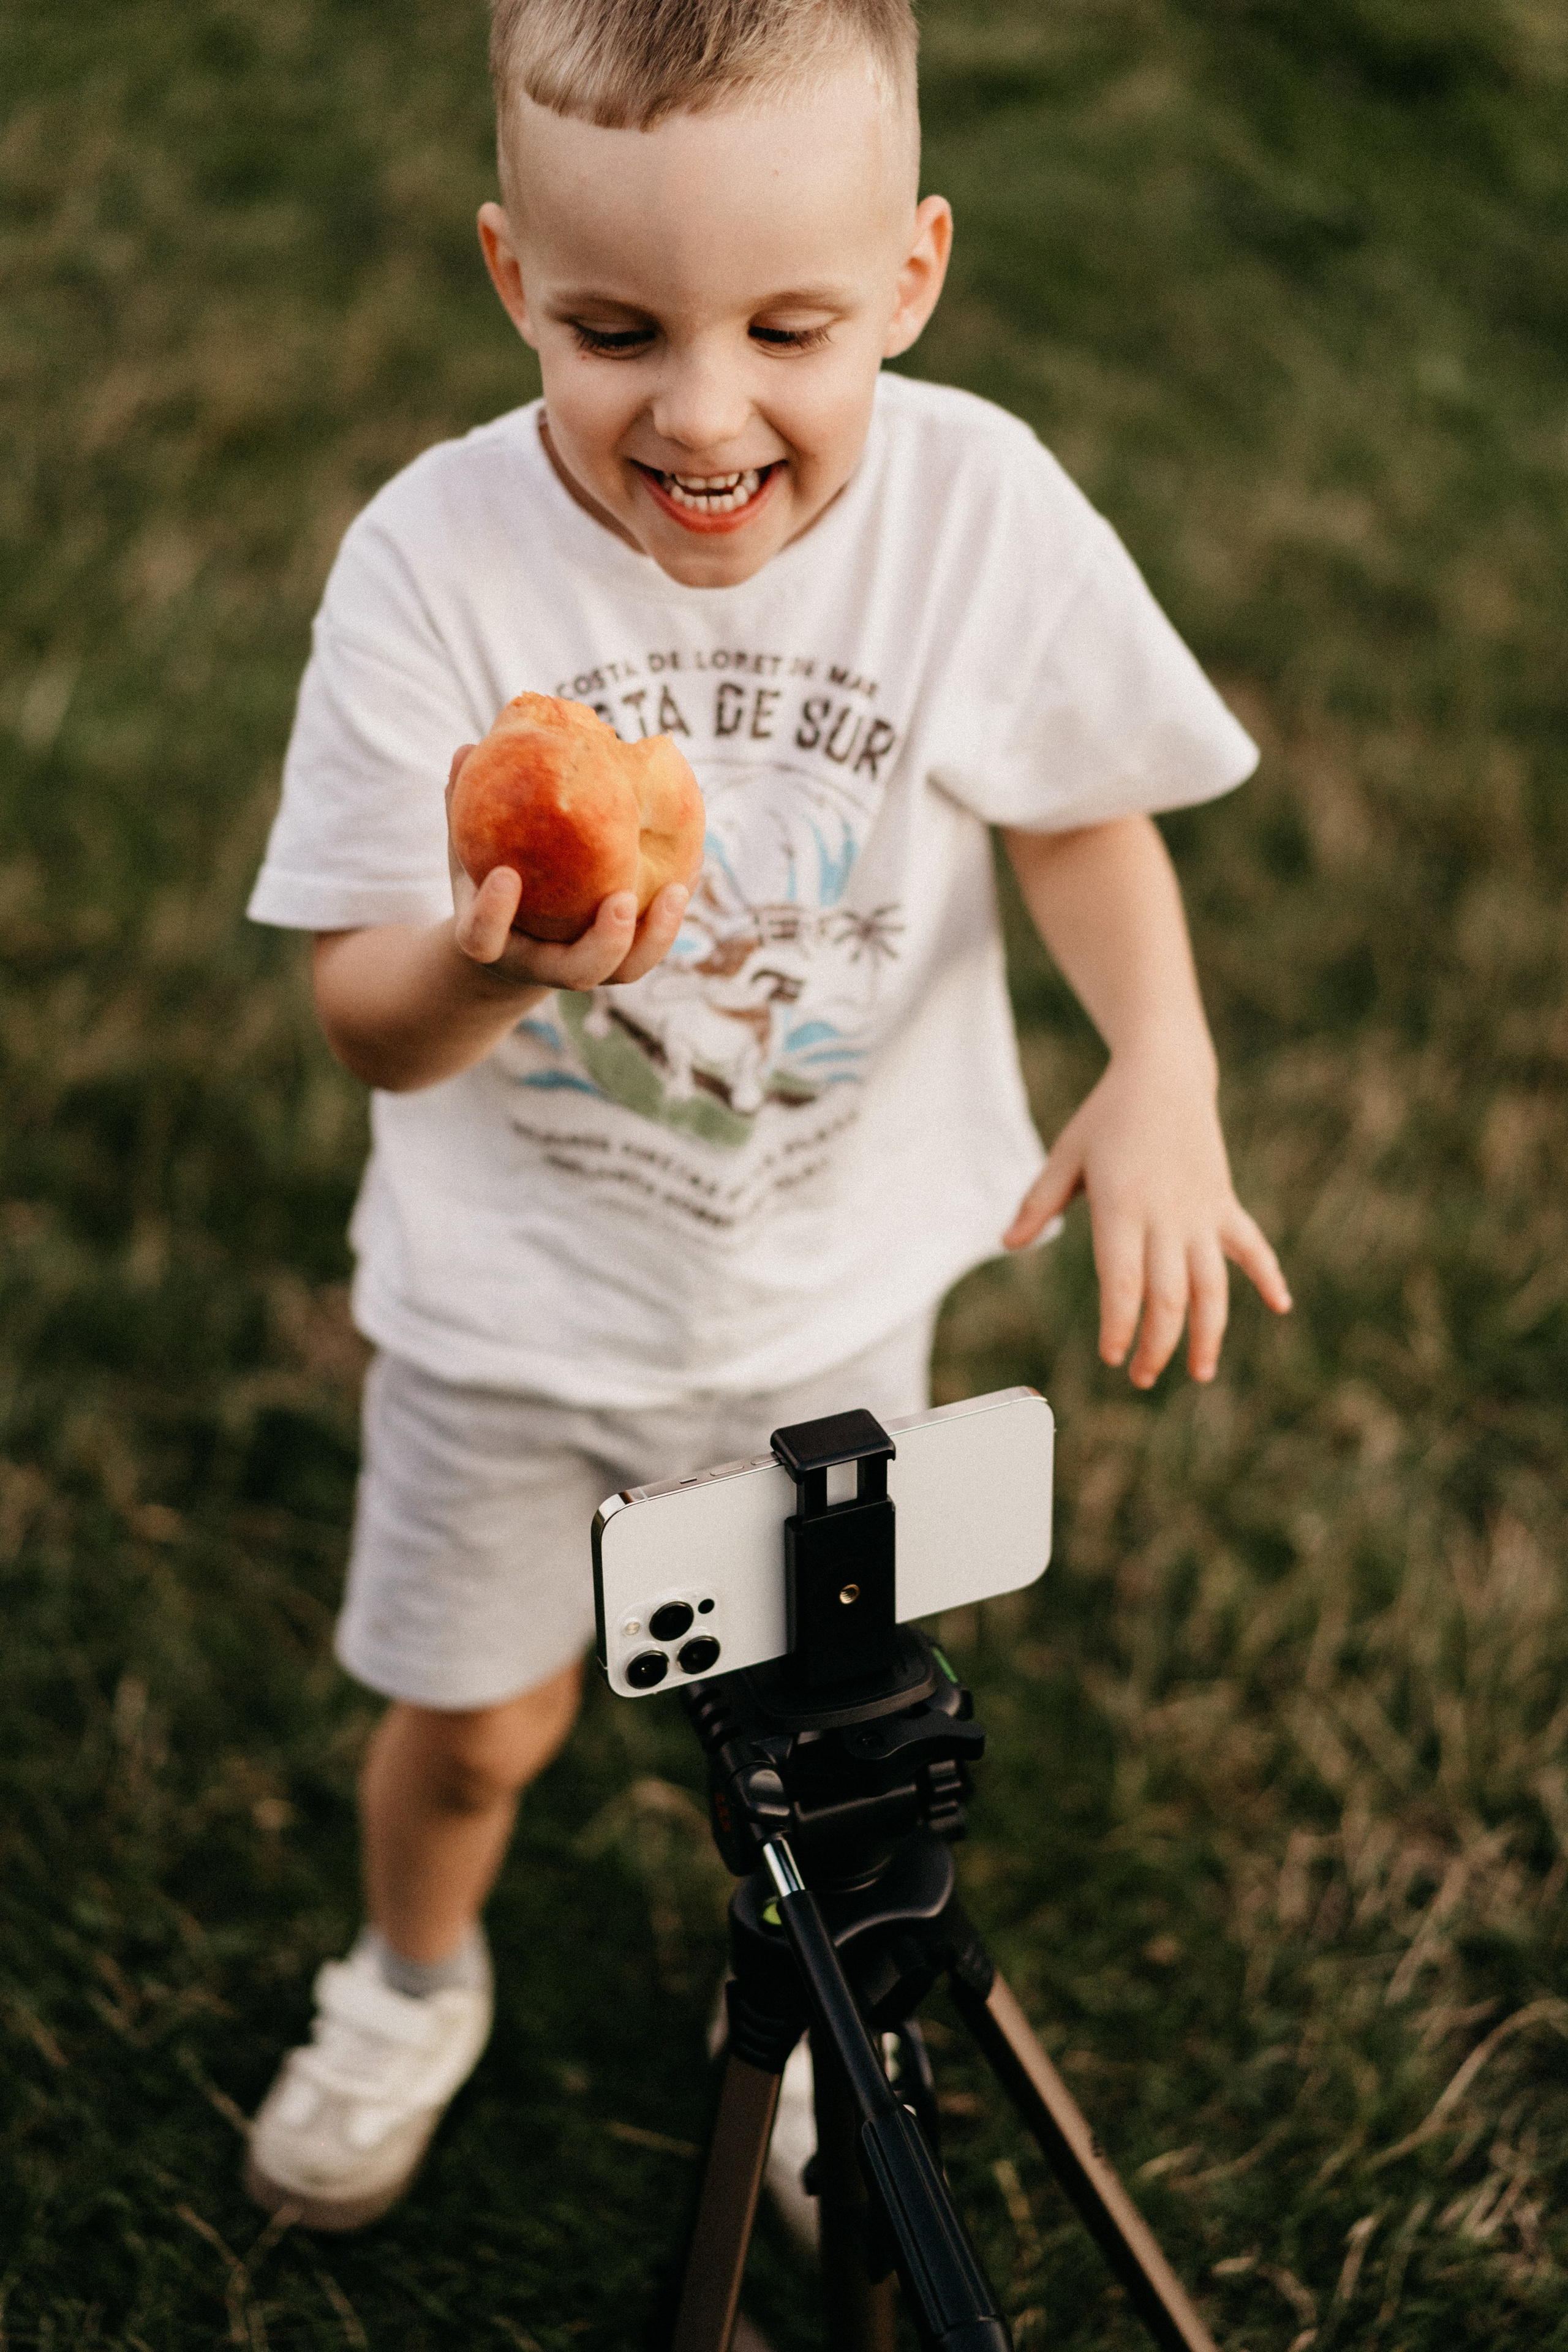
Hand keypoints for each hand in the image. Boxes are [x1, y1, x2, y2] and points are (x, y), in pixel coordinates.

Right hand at [444, 747, 689, 991]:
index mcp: (495, 942)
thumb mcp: (468, 851)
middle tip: (622, 902)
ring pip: (624, 970)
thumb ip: (461, 810)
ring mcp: (585, 964)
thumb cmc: (486, 884)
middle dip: (604, 943)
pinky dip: (671, 914)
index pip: (483, 939)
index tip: (507, 877)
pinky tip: (689, 870)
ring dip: (655, 936)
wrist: (513, 944)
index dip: (493, 915)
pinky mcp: (618, 957)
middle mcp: (543, 963)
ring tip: (676, 890)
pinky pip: (650, 944)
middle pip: (577, 972)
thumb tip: (466, 749)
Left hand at [1003, 1051, 1290, 1386]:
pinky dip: (1268, 1275)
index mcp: (1121, 1206)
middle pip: (1168, 1297)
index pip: (1123, 1283)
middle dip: (1157, 1345)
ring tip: (1200, 1373)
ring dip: (1209, 1333)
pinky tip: (1280, 1306)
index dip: (1120, 1326)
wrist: (1164, 1073)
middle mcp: (1166, 1215)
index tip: (1112, 1358)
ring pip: (1212, 1285)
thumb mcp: (1066, 1154)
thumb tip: (1006, 1246)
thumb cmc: (1106, 1116)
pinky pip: (1251, 1245)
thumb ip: (1038, 1203)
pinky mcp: (1224, 1202)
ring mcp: (1201, 1211)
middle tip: (1142, 1378)